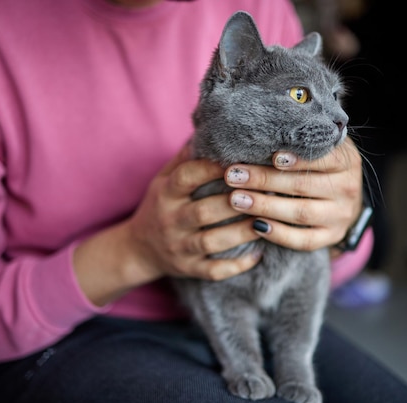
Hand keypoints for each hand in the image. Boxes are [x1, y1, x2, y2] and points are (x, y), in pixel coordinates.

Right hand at [125, 145, 261, 281]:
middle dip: (235, 202)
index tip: (239, 158)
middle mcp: (171, 221)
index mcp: (165, 194)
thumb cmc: (160, 205)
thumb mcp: (164, 179)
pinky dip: (237, 266)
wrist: (138, 249)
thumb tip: (211, 128)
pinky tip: (259, 254)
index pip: (186, 178)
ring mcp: (180, 248)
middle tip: (267, 191)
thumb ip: (186, 158)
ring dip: (242, 232)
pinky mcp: (189, 269)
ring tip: (267, 221)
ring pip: (212, 242)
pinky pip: (214, 271)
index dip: (211, 168)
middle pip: (203, 211)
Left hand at [224, 138, 362, 251]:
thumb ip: (301, 141)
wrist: (345, 198)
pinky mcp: (332, 236)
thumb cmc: (322, 165)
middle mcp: (348, 188)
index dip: (298, 159)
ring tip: (236, 199)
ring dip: (265, 206)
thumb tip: (260, 134)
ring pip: (301, 213)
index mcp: (346, 161)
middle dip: (265, 180)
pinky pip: (304, 240)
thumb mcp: (320, 148)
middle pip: (303, 185)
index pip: (323, 158)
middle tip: (234, 176)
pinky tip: (256, 226)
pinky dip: (279, 234)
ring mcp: (341, 215)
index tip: (271, 156)